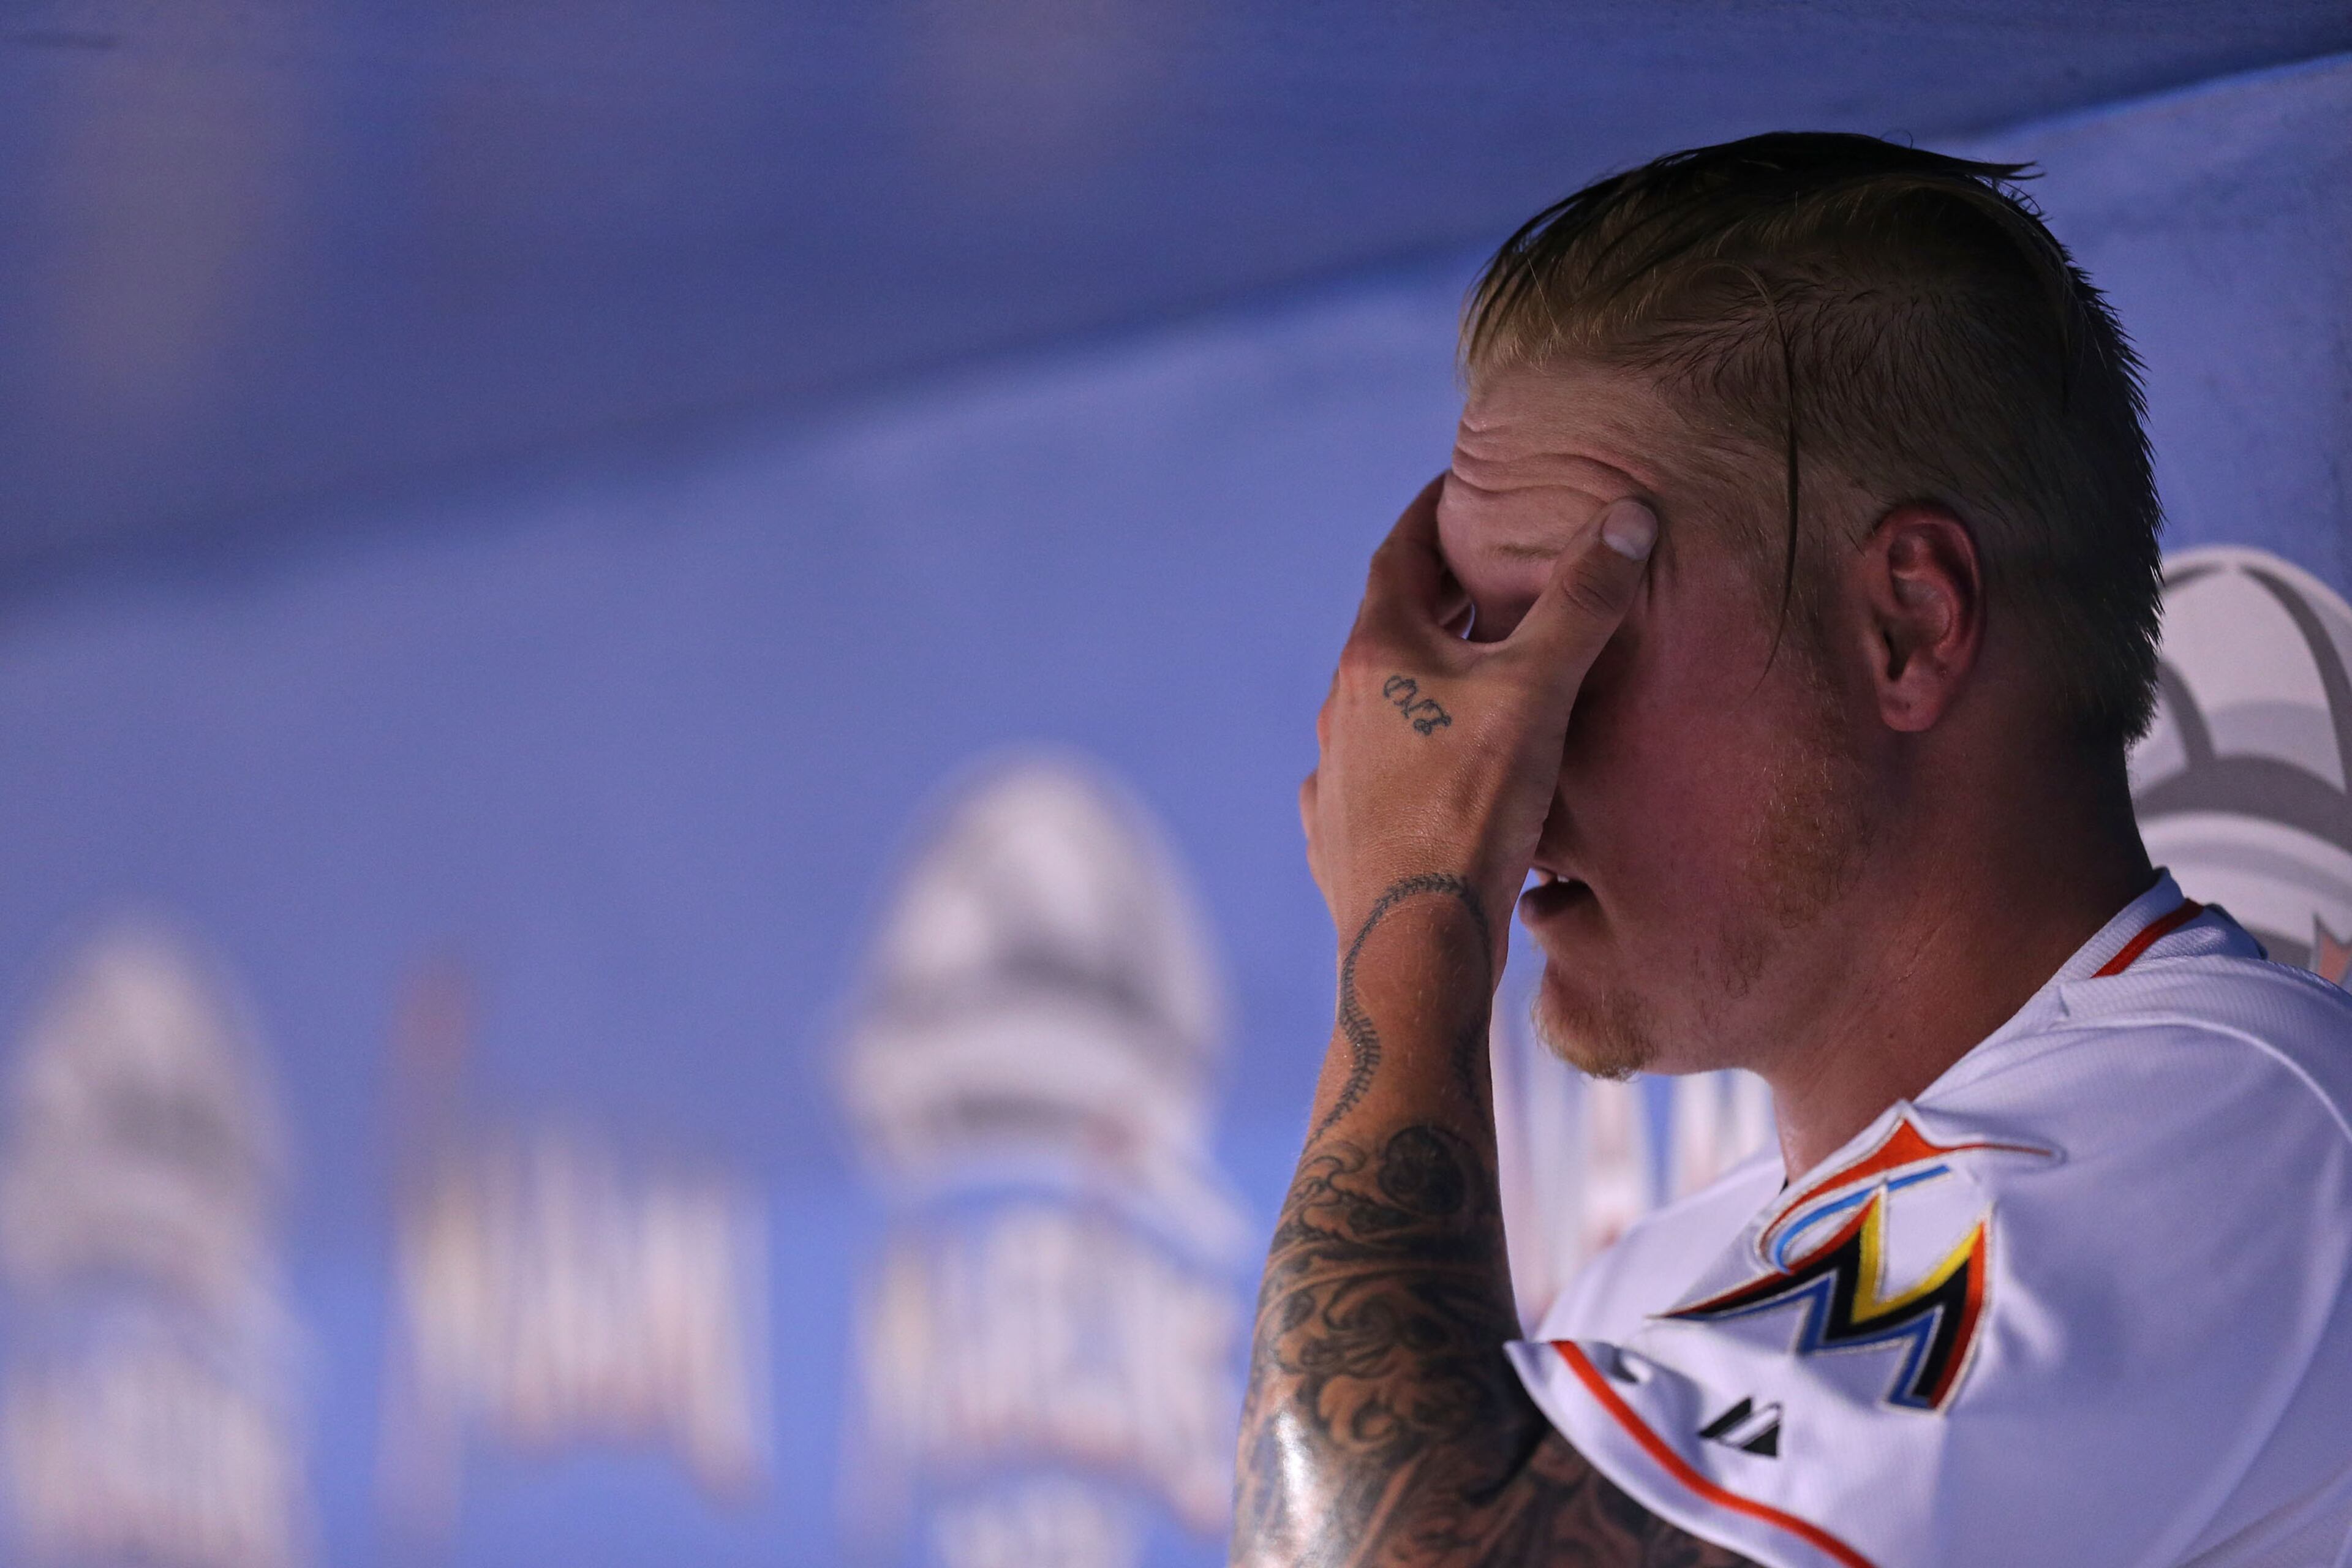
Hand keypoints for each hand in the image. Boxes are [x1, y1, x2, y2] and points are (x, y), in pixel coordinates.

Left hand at [1300, 474, 1656, 962]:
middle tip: (1495, 571)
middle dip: (1447, 597)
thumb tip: (1629, 517)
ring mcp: (1337, 774)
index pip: (1401, 553)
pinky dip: (1415, 752)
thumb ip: (1582, 603)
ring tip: (1487, 670)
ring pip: (1388, 704)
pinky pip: (1378, 773)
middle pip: (1396, 628)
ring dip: (1434, 678)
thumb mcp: (1538, 691)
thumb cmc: (1469, 809)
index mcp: (1377, 654)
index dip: (1434, 514)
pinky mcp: (1345, 834)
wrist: (1416, 944)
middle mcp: (1344, 708)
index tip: (1462, 486)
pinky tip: (1440, 766)